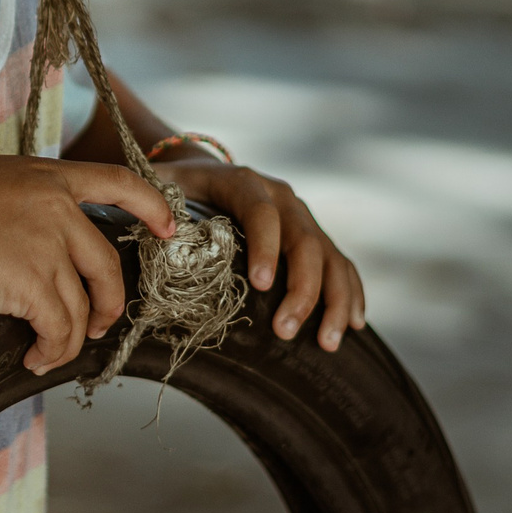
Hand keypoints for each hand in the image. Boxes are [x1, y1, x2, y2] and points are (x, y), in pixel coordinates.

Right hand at [0, 155, 176, 375]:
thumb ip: (29, 197)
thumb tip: (40, 233)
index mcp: (49, 178)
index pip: (118, 182)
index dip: (151, 206)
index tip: (168, 228)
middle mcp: (58, 209)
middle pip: (106, 265)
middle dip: (110, 303)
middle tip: (101, 323)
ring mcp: (48, 247)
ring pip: (81, 307)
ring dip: (70, 339)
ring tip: (49, 352)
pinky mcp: (33, 284)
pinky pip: (58, 329)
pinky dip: (51, 351)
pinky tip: (33, 356)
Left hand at [161, 159, 366, 350]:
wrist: (196, 171)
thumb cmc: (173, 189)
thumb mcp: (158, 188)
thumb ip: (156, 208)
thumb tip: (159, 240)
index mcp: (244, 183)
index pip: (261, 213)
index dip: (265, 247)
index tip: (261, 286)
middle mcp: (282, 198)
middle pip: (304, 241)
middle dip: (301, 289)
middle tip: (284, 330)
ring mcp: (302, 217)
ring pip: (330, 256)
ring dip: (334, 300)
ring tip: (326, 341)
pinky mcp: (313, 237)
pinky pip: (341, 263)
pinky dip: (351, 292)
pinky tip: (354, 324)